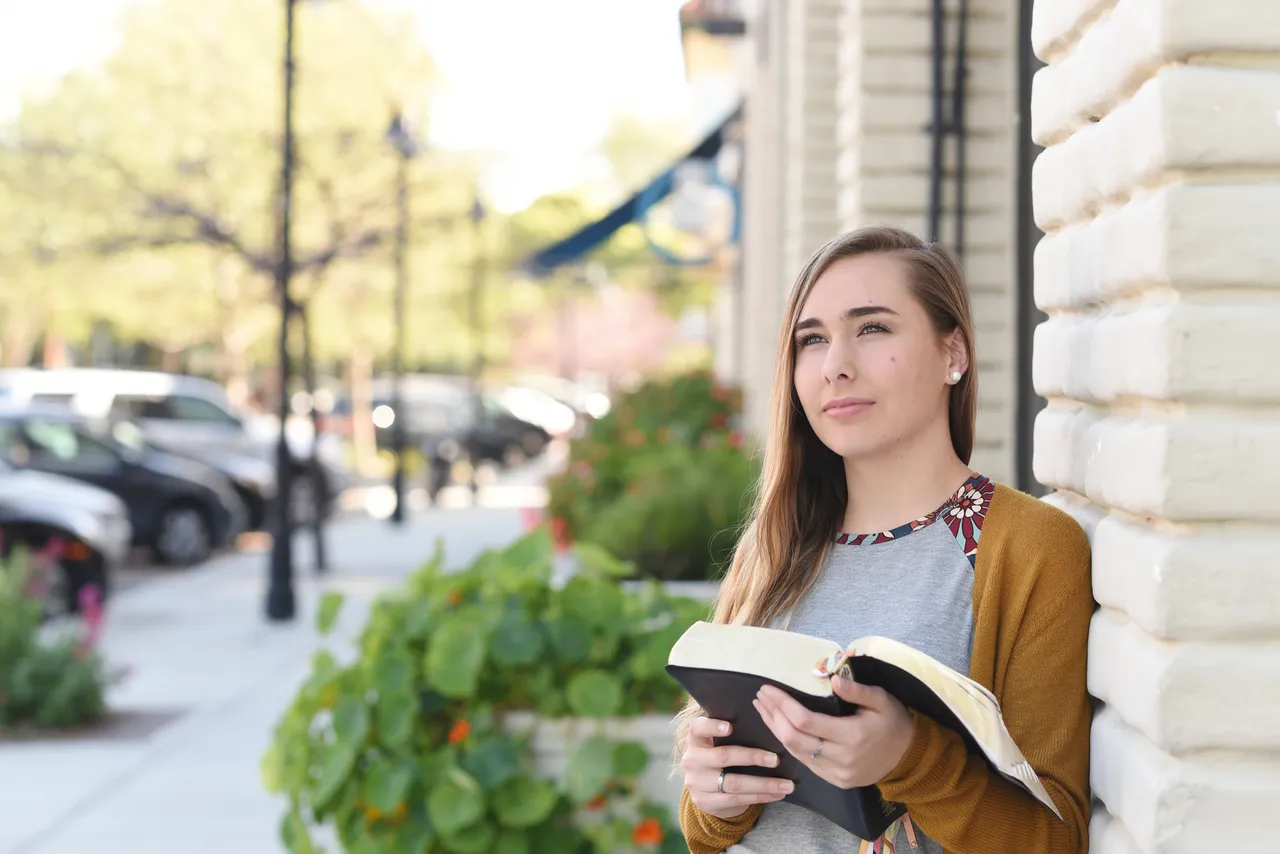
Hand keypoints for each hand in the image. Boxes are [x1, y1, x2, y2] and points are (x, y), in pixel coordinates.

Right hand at [682, 716, 795, 818]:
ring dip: (764, 784)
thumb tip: (768, 723)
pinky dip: (760, 797)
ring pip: (734, 783)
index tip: (730, 727)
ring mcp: (696, 783)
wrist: (705, 790)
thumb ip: (733, 735)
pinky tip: (776, 795)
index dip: (712, 726)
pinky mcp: (704, 802)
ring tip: (786, 784)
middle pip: (723, 756)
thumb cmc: (719, 758)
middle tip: (776, 759)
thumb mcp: (717, 744)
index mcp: (695, 741)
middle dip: (752, 757)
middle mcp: (692, 760)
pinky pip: (737, 799)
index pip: (697, 728)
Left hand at [753, 674, 913, 789]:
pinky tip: (780, 728)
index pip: (805, 720)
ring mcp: (837, 773)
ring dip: (776, 729)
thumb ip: (856, 689)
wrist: (909, 758)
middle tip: (761, 696)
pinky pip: (805, 763)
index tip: (769, 688)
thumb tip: (832, 678)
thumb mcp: (881, 699)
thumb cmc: (893, 722)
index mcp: (852, 735)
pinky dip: (789, 743)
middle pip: (794, 739)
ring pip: (795, 752)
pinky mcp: (835, 781)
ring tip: (764, 709)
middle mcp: (842, 758)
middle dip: (773, 715)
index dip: (782, 704)